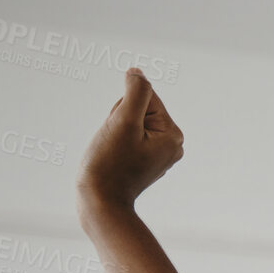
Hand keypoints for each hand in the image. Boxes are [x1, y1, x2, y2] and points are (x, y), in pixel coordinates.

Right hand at [77, 68, 183, 213]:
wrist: (100, 201)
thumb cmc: (110, 162)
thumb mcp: (122, 120)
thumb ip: (135, 91)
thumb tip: (138, 72)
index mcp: (173, 134)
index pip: (143, 96)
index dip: (122, 108)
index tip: (120, 132)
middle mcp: (172, 144)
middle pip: (137, 108)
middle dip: (119, 118)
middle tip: (114, 143)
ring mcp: (159, 154)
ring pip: (128, 121)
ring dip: (114, 128)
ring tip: (112, 150)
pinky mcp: (144, 161)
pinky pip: (125, 136)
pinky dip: (114, 141)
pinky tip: (114, 159)